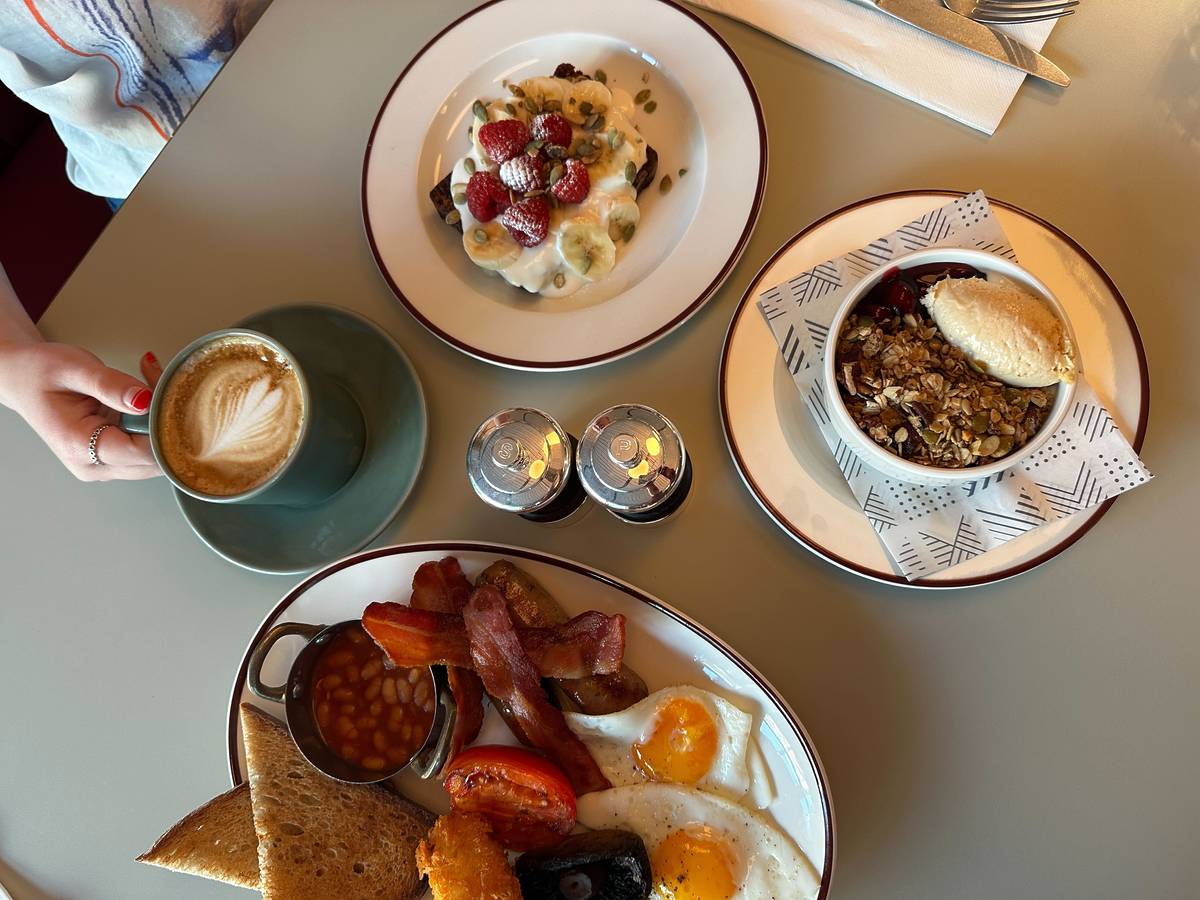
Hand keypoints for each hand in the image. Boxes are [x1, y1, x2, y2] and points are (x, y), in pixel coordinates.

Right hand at [0, 341, 163, 480]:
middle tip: (161, 384)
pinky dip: (154, 425)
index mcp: (79, 446)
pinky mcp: (114, 460)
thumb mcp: (75, 368)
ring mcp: (105, 466)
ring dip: (163, 424)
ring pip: (157, 457)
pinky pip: (148, 449)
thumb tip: (144, 401)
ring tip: (148, 386)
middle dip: (166, 423)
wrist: (24, 379)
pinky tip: (144, 399)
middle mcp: (94, 466)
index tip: (168, 399)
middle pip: (154, 459)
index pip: (141, 452)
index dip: (164, 428)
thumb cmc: (42, 372)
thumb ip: (111, 385)